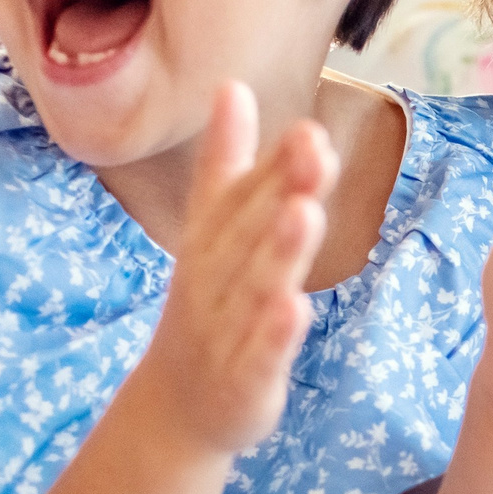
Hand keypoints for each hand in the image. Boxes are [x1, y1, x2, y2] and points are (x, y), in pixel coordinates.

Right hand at [140, 83, 334, 457]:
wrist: (178, 406)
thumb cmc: (210, 304)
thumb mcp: (214, 232)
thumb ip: (229, 164)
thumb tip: (232, 87)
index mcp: (212, 241)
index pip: (241, 195)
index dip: (273, 162)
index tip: (307, 126)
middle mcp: (214, 279)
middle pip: (250, 231)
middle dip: (280, 189)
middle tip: (314, 147)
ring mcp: (226, 330)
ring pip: (255, 286)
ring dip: (280, 250)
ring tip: (305, 211)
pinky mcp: (243, 378)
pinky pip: (259, 353)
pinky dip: (274, 333)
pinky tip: (296, 307)